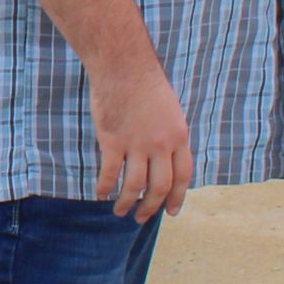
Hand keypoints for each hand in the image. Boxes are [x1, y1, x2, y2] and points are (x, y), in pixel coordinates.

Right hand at [88, 56, 192, 224]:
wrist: (123, 65)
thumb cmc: (145, 83)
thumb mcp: (171, 110)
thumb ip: (171, 135)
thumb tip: (166, 160)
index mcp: (179, 136)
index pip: (184, 176)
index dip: (178, 198)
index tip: (172, 211)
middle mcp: (161, 144)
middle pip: (160, 187)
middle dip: (151, 207)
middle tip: (142, 218)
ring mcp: (136, 143)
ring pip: (134, 185)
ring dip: (127, 203)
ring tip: (120, 211)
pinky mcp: (112, 140)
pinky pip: (109, 173)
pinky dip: (104, 187)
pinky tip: (100, 194)